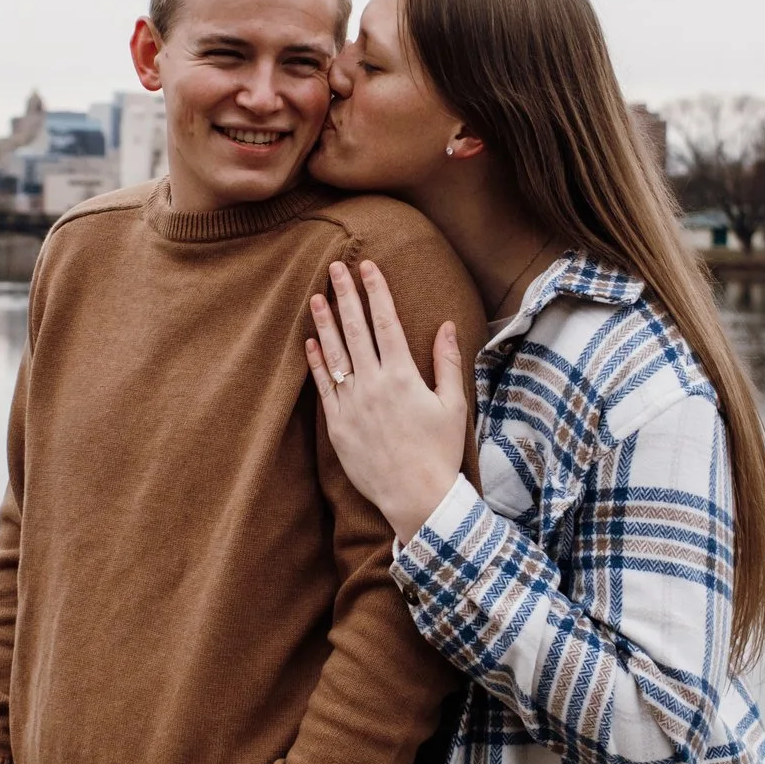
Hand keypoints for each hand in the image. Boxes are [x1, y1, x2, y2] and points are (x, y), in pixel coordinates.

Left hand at [305, 259, 467, 540]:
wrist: (416, 497)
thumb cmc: (440, 452)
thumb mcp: (453, 405)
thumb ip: (447, 362)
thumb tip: (447, 325)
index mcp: (403, 376)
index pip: (386, 322)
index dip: (376, 291)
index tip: (368, 267)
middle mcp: (374, 384)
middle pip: (355, 330)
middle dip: (346, 295)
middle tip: (335, 267)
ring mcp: (352, 404)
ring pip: (334, 353)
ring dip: (324, 322)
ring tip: (316, 296)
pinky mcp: (338, 425)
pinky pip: (323, 386)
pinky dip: (316, 362)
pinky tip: (311, 342)